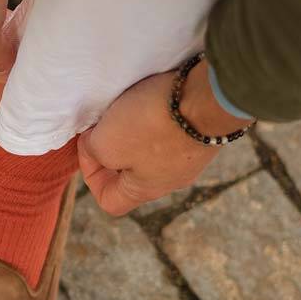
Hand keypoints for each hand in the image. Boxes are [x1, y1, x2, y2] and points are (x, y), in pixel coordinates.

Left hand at [78, 60, 254, 215]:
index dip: (92, 178)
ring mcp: (190, 158)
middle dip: (113, 149)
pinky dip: (158, 118)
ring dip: (135, 131)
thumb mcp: (105, 142)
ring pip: (151, 151)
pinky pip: (171, 132)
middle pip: (130, 174)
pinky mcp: (203, 133)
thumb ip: (92, 150)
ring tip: (130, 109)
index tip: (91, 147)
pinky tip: (155, 101)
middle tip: (107, 123)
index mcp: (145, 190)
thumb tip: (94, 144)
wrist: (209, 97)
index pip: (110, 201)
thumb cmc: (153, 125)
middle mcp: (170, 180)